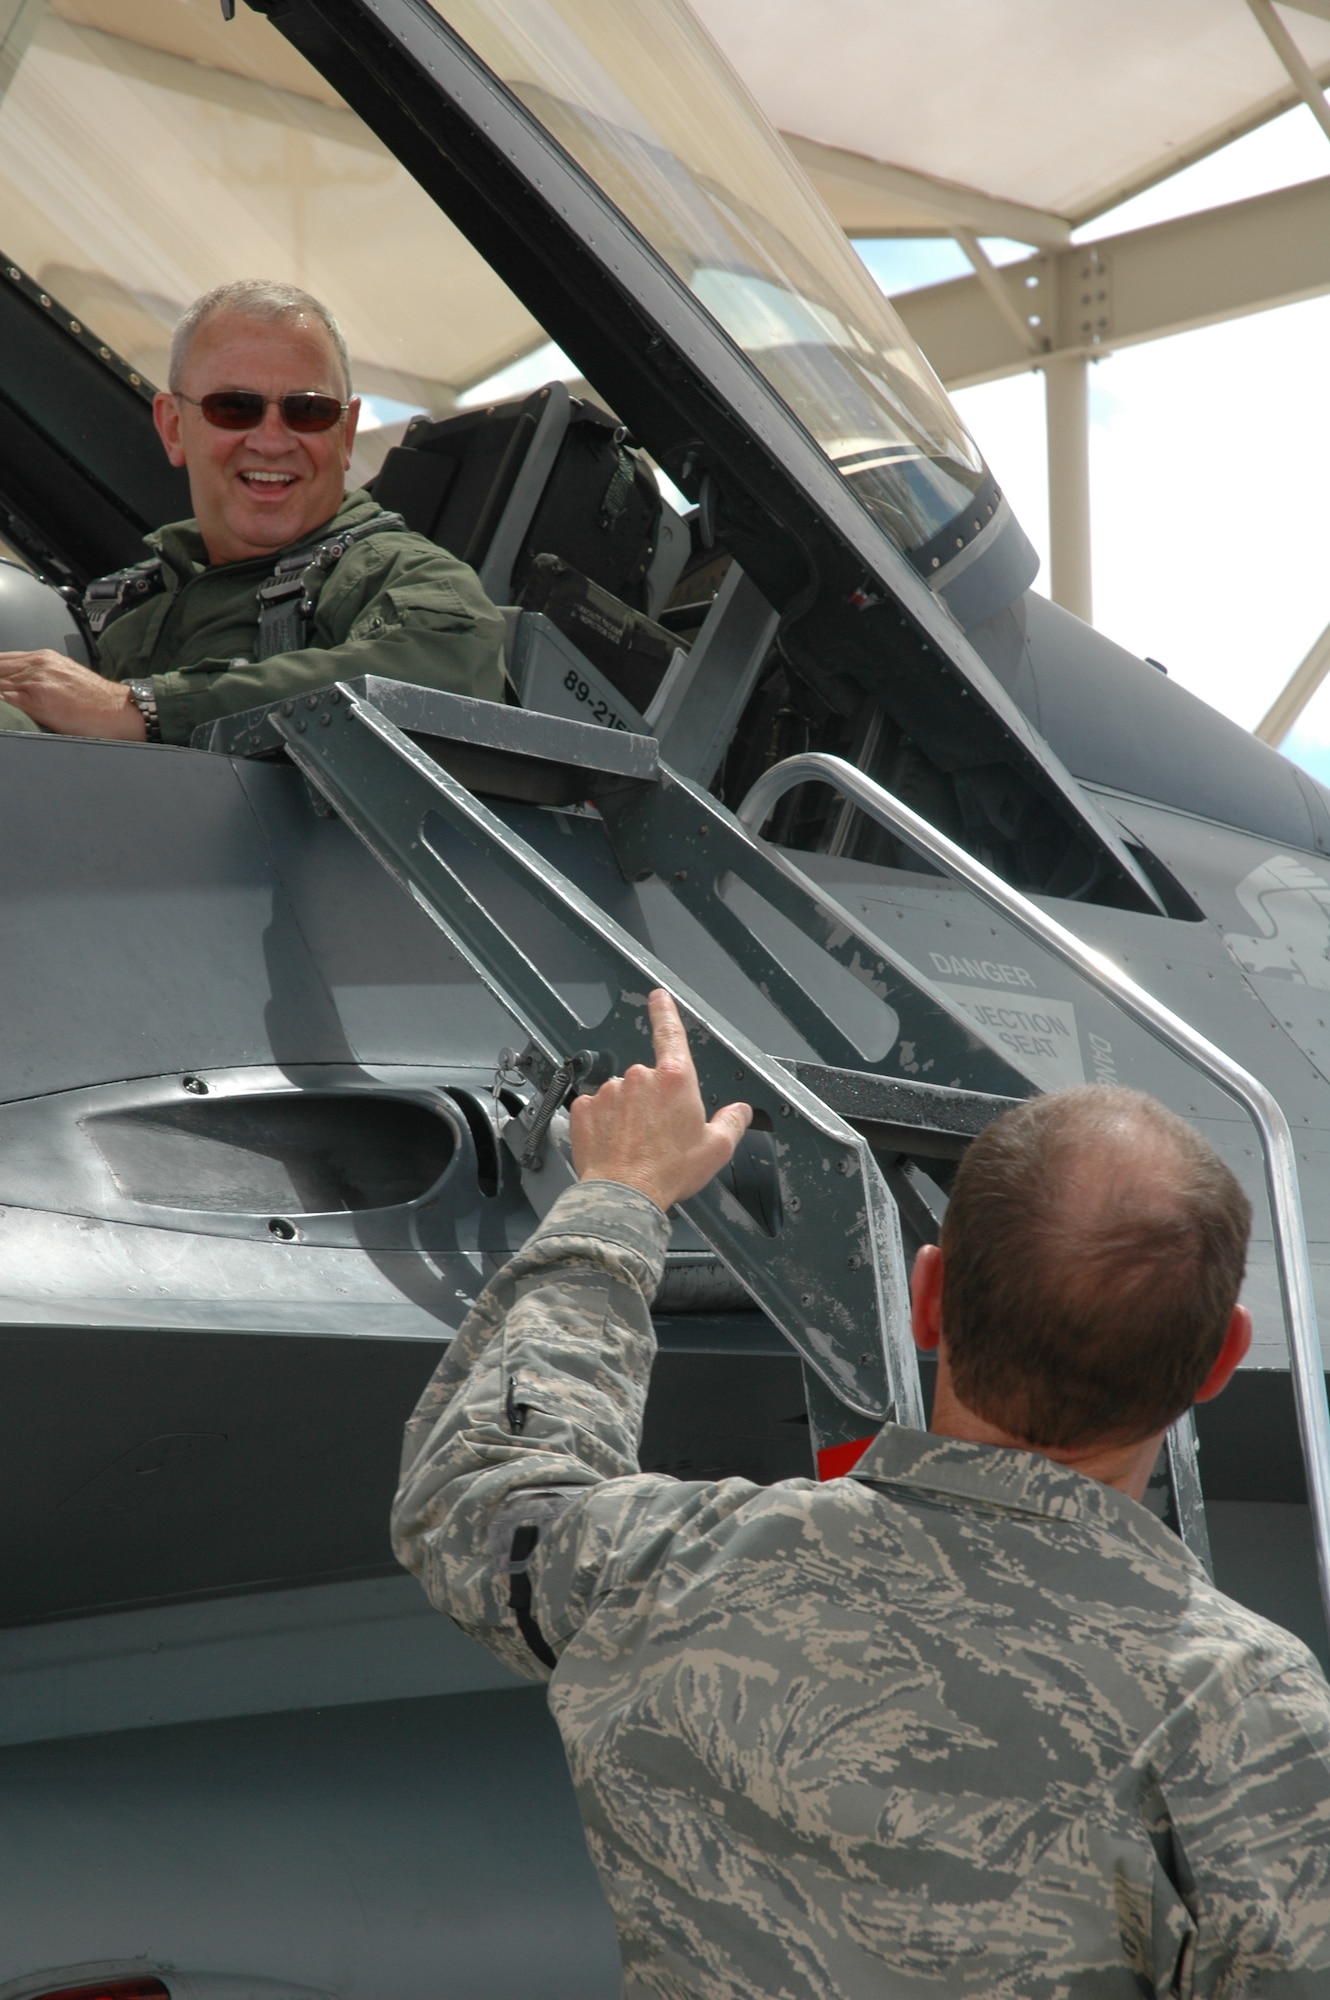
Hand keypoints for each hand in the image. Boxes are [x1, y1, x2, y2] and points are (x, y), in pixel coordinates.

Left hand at [0, 650, 145, 739]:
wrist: (120, 712)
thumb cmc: (98, 702)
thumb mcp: (67, 677)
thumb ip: (43, 676)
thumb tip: (22, 688)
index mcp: (44, 658)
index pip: (2, 660)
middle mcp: (38, 664)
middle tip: (0, 695)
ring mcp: (36, 680)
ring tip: (3, 705)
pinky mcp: (36, 699)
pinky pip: (2, 698)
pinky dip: (1, 704)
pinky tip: (3, 710)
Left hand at [569, 989, 751, 1211]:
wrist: (624, 1195)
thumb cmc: (668, 1172)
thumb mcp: (716, 1149)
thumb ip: (732, 1122)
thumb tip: (740, 1112)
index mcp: (675, 1079)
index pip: (670, 1032)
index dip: (664, 1010)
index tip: (658, 997)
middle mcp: (639, 1078)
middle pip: (649, 1079)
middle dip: (653, 1100)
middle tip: (660, 1134)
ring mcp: (608, 1092)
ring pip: (622, 1095)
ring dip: (628, 1114)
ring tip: (637, 1145)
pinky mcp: (584, 1108)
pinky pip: (597, 1110)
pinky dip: (605, 1124)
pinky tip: (615, 1145)